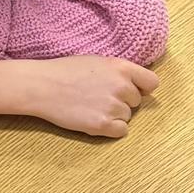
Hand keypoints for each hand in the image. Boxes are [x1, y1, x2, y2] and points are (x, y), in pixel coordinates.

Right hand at [0, 57, 158, 137]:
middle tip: (99, 97)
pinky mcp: (103, 125)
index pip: (152, 83)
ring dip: (113, 115)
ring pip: (127, 117)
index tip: (131, 90)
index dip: (141, 88)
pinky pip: (121, 131)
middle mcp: (122, 87)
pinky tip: (93, 119)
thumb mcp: (97, 61)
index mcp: (122, 68)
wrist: (41, 86)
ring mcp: (113, 107)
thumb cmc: (65, 71)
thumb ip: (118, 72)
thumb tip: (135, 85)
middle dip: (122, 102)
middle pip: (136, 102)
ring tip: (91, 106)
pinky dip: (110, 129)